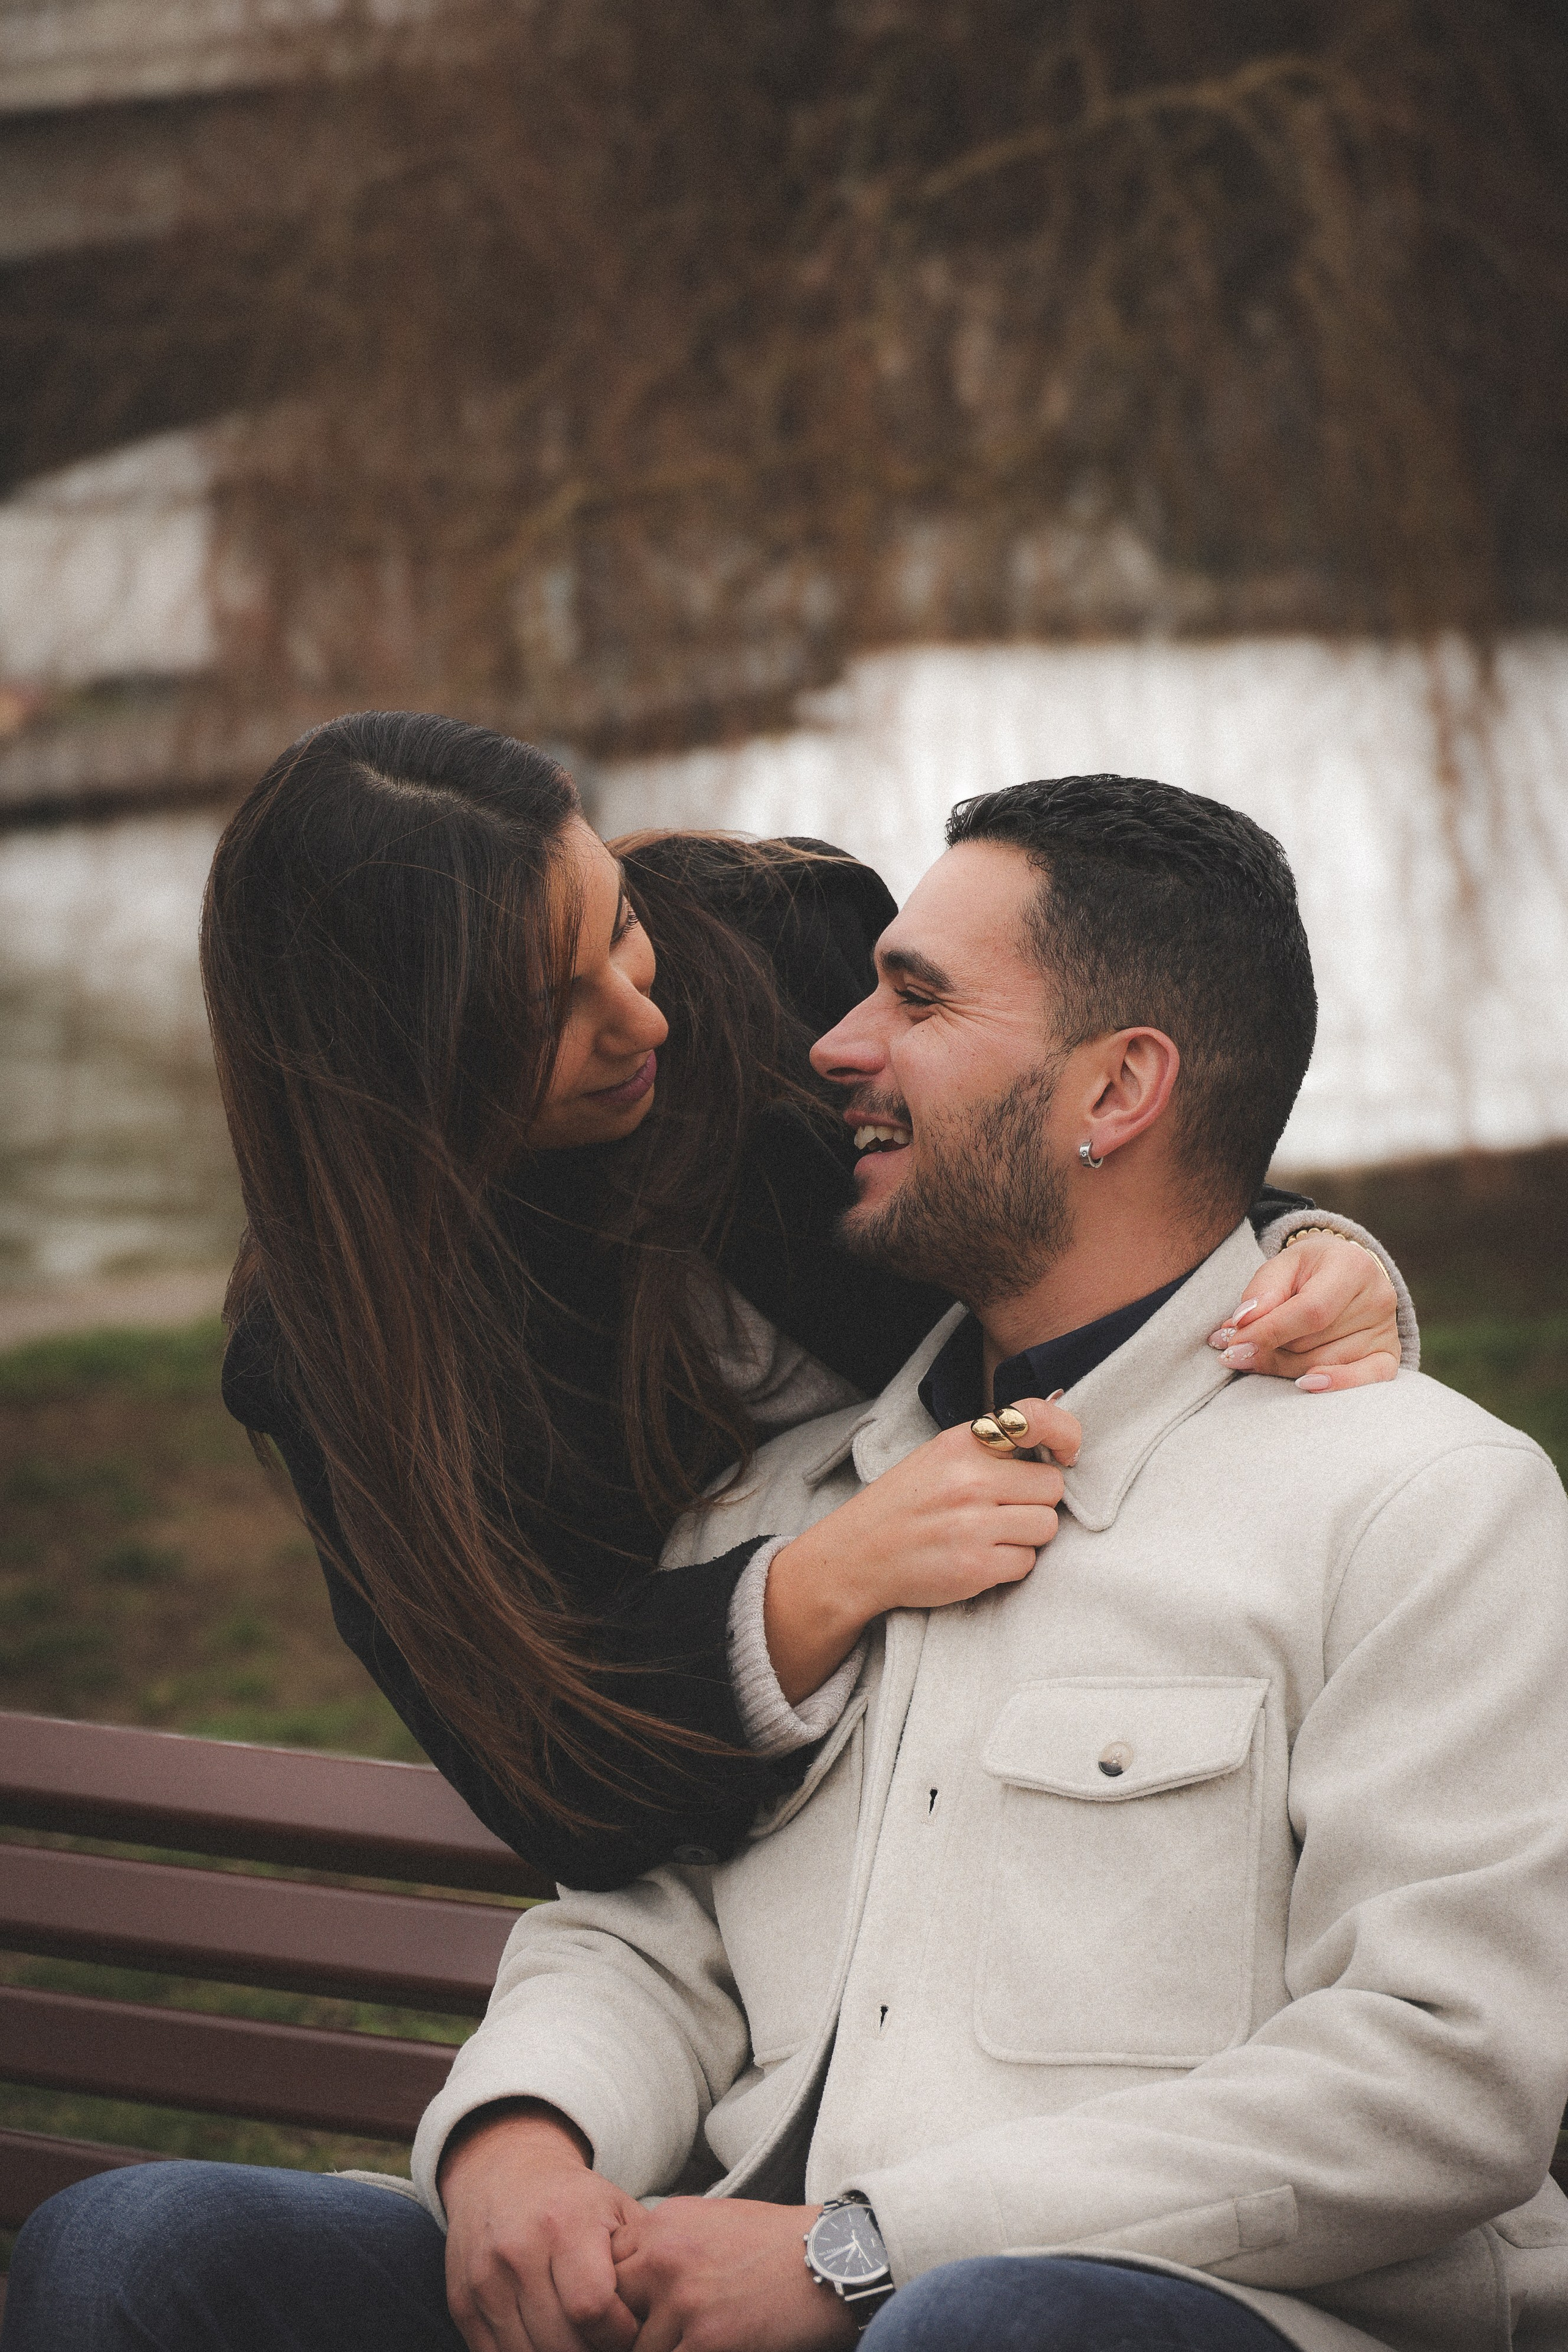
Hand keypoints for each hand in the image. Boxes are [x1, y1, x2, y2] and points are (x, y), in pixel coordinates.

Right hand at [440, 2101, 642, 2351]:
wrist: (501, 2173)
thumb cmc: (572, 2200)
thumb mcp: (615, 2208)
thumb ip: (641, 2257)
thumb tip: (667, 2311)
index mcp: (564, 2223)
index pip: (593, 2307)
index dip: (619, 2332)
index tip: (631, 2329)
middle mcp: (518, 2251)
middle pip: (560, 2341)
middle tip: (608, 2342)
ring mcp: (485, 2281)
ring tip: (583, 2341)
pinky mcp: (462, 2304)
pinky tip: (549, 2343)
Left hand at [612, 2197, 855, 2351]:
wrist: (831, 2258)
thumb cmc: (776, 2243)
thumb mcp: (712, 2220)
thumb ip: (667, 2242)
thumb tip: (634, 2275)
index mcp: (663, 2222)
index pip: (607, 2264)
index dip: (617, 2294)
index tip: (631, 2311)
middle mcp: (664, 2255)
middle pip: (612, 2306)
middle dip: (626, 2327)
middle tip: (649, 2334)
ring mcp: (683, 2299)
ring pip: (637, 2347)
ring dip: (656, 2349)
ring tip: (689, 2340)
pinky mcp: (707, 2340)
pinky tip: (707, 2347)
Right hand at [765, 1394, 1079, 1702]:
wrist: (855, 1557)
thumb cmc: (904, 1506)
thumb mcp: (938, 1457)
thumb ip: (989, 1449)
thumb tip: (1053, 1447)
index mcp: (961, 1443)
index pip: (1036, 1419)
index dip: (1065, 1435)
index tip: (1066, 1453)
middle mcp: (969, 1479)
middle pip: (1052, 1487)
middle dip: (1035, 1502)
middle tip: (1003, 1511)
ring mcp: (973, 1524)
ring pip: (1046, 1527)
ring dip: (1025, 1537)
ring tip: (988, 1536)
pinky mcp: (976, 1566)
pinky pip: (1027, 1563)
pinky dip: (1010, 1566)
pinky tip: (978, 1559)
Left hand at [1209, 1232, 1399, 1390]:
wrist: (1344, 1270)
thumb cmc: (1308, 1269)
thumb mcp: (1281, 1265)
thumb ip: (1261, 1292)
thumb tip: (1242, 1324)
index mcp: (1352, 1266)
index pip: (1311, 1311)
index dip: (1269, 1332)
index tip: (1232, 1345)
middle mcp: (1378, 1298)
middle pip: (1313, 1342)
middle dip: (1268, 1350)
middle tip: (1235, 1349)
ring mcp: (1387, 1330)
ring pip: (1324, 1363)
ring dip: (1282, 1366)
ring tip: (1257, 1355)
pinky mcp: (1389, 1354)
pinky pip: (1365, 1380)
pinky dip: (1332, 1384)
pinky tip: (1304, 1383)